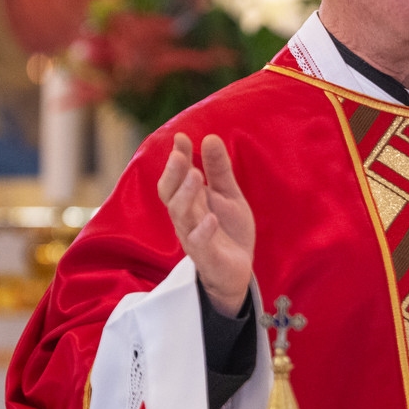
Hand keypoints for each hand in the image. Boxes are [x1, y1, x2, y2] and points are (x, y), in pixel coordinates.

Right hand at [157, 133, 255, 312]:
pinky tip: (211, 217)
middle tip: (181, 156)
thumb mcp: (227, 195)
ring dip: (187, 195)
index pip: (175, 178)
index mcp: (189, 202)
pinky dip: (203, 230)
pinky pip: (199, 243)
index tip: (181, 138)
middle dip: (174, 174)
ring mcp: (194, 238)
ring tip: (196, 176)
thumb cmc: (227, 231)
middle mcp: (186, 218)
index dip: (176, 159)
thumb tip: (210, 137)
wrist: (237, 271)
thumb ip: (218, 169)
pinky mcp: (207, 257)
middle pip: (170, 195)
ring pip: (181, 216)